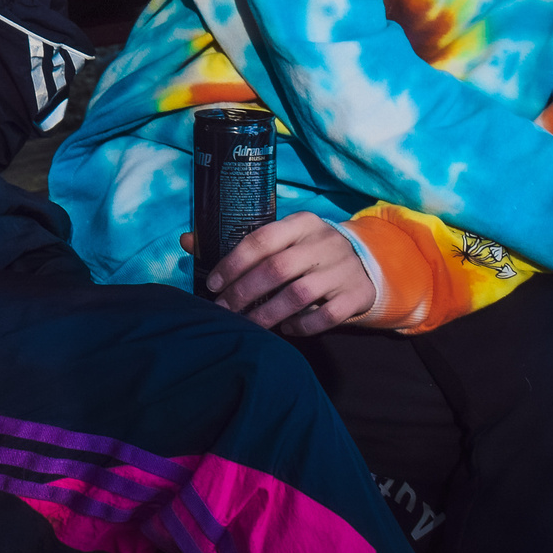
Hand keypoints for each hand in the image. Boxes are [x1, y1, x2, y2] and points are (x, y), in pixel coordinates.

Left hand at [185, 213, 375, 336]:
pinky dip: (303, 326)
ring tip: (249, 325)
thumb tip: (187, 240)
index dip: (233, 263)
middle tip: (224, 310)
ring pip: (299, 294)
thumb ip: (240, 243)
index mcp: (301, 222)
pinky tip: (287, 330)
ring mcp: (342, 269)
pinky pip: (327, 316)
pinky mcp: (357, 294)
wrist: (365, 262)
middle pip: (276, 269)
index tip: (214, 284)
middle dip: (244, 292)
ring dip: (268, 313)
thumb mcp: (282, 239)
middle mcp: (323, 242)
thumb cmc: (308, 252)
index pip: (261, 238)